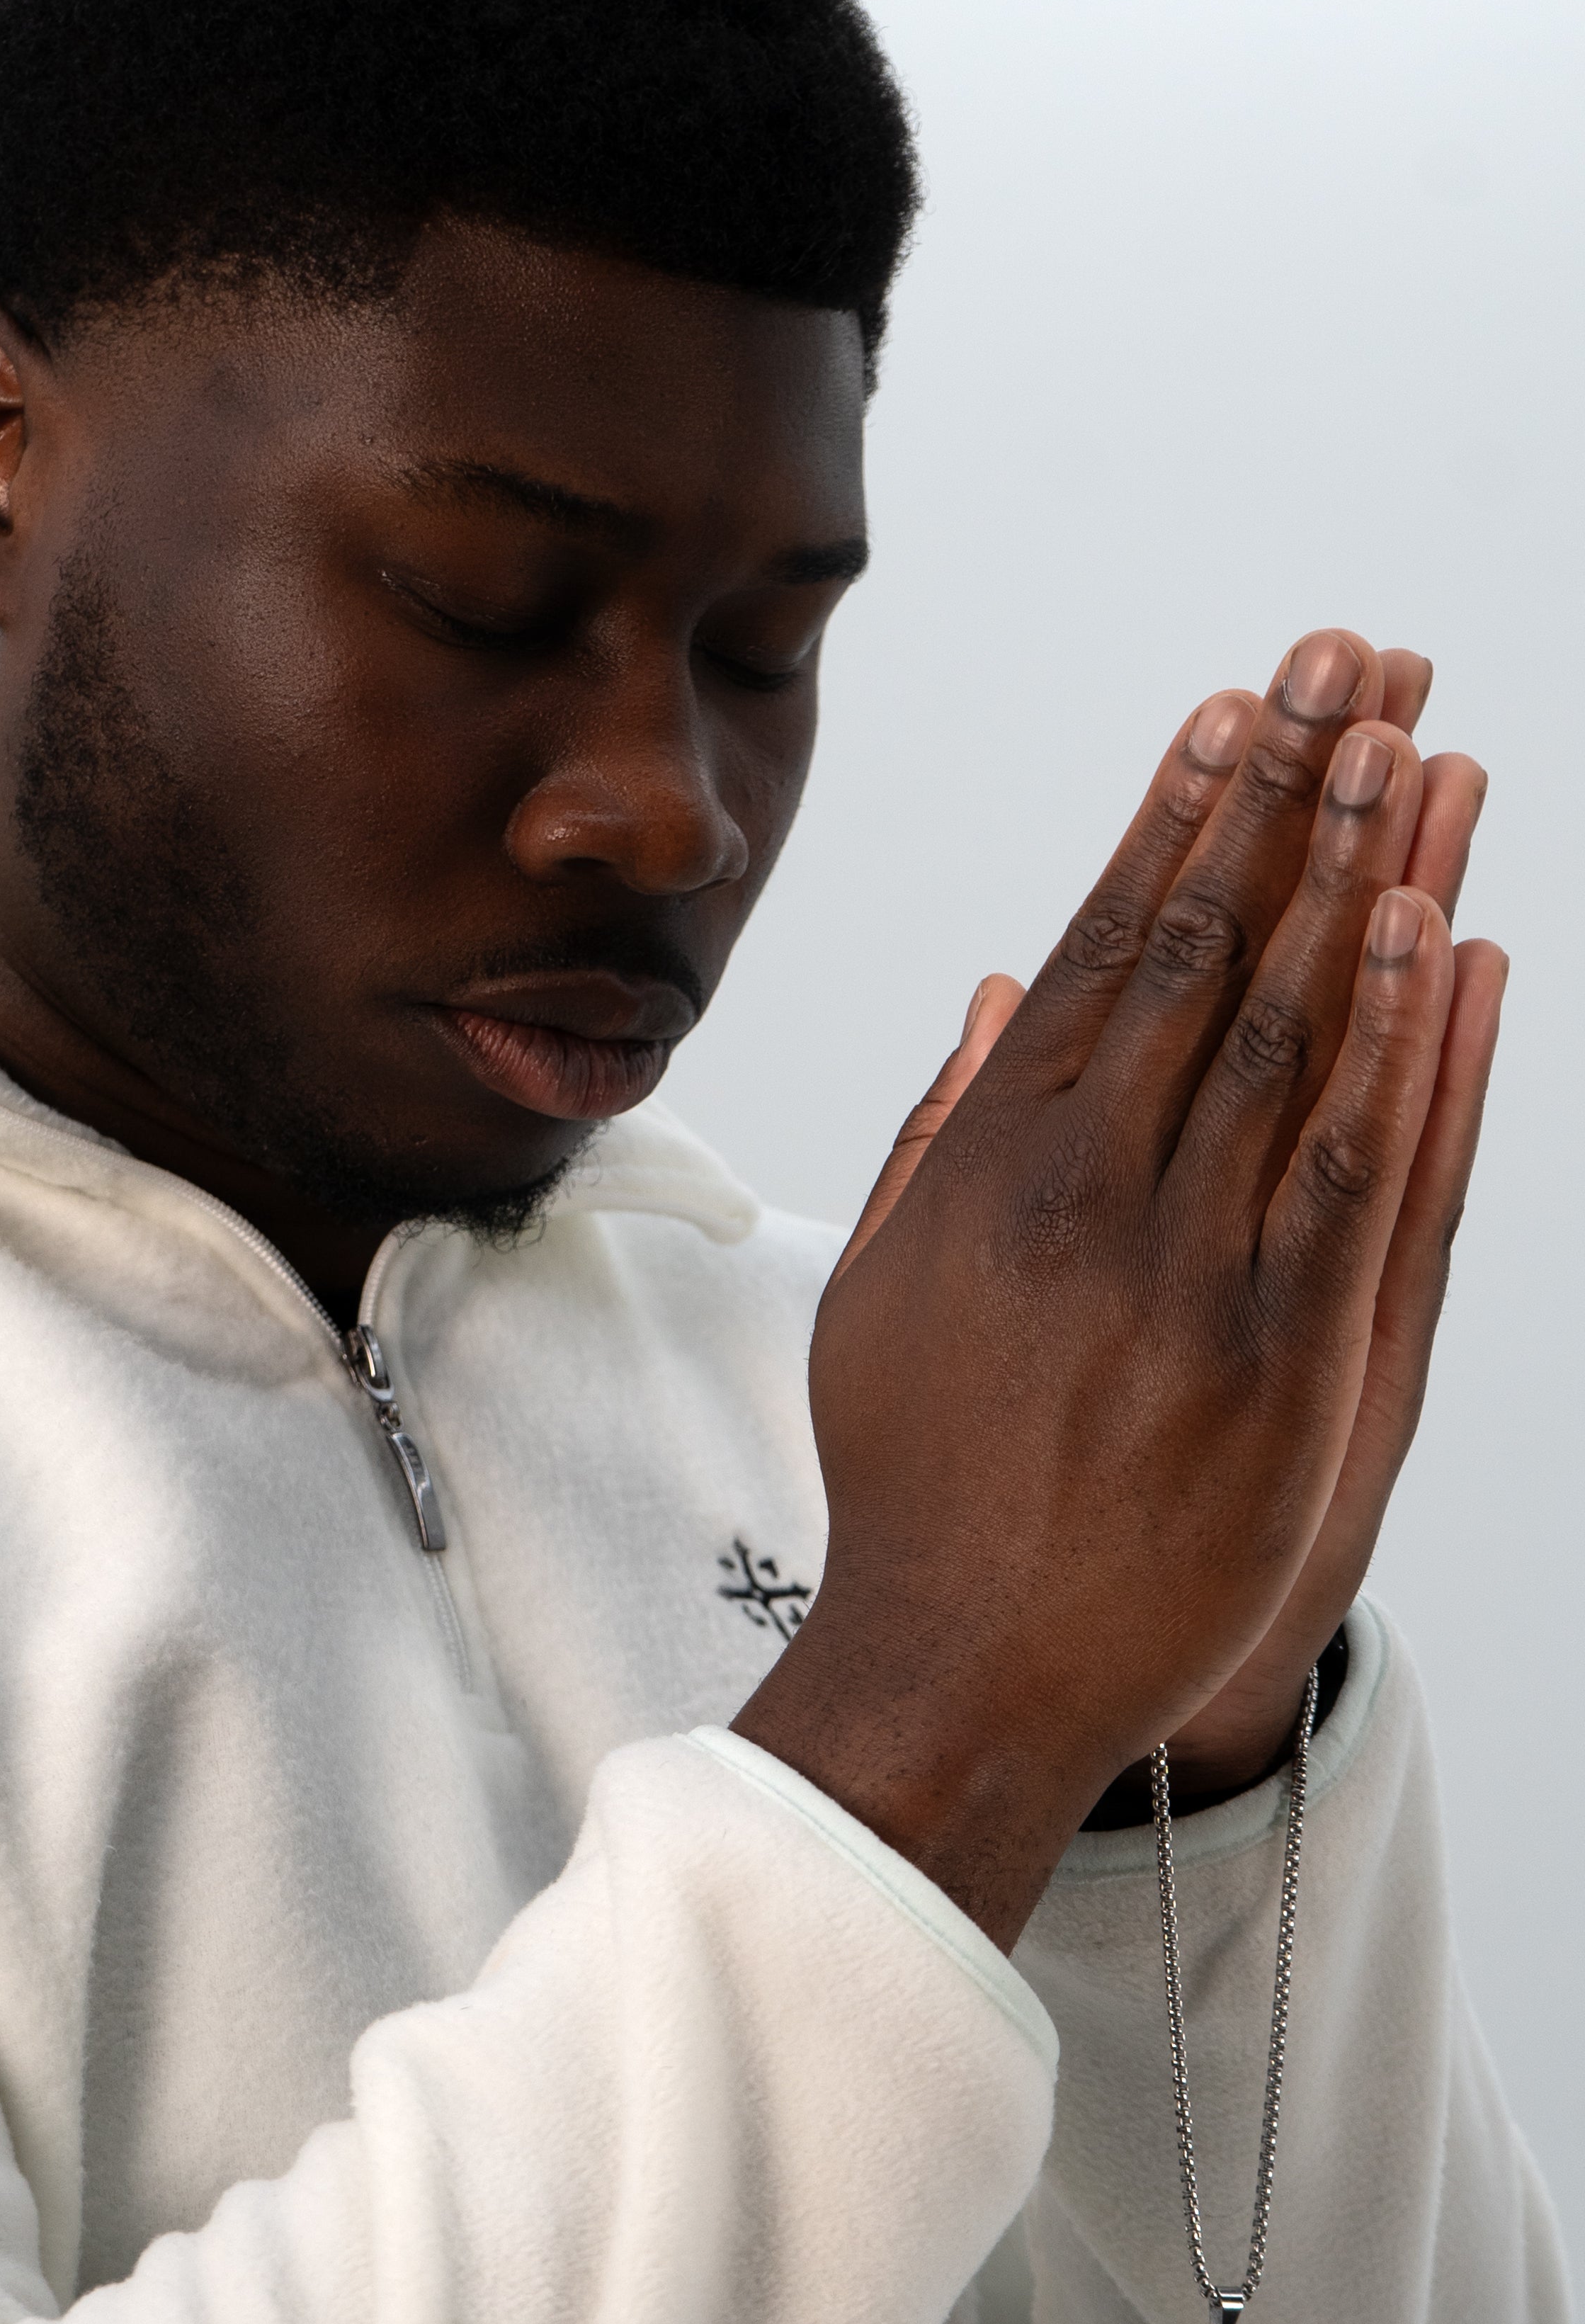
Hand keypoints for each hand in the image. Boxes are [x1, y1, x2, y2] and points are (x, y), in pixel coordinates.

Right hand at [736, 630, 1500, 1946]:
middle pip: (1212, 947)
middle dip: (1286, 790)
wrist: (965, 1660)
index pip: (1108, 943)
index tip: (1235, 707)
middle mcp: (1091, 1187)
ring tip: (1409, 742)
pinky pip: (1355, 1165)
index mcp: (996, 1163)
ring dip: (1357, 872)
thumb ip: (942, 1132)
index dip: (1180, 813)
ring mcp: (1188, 1265)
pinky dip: (1403, 1044)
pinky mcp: (1278, 1352)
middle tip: (1349, 663)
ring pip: (1292, 1028)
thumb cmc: (917, 1479)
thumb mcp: (883, 1289)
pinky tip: (1441, 931)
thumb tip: (1001, 992)